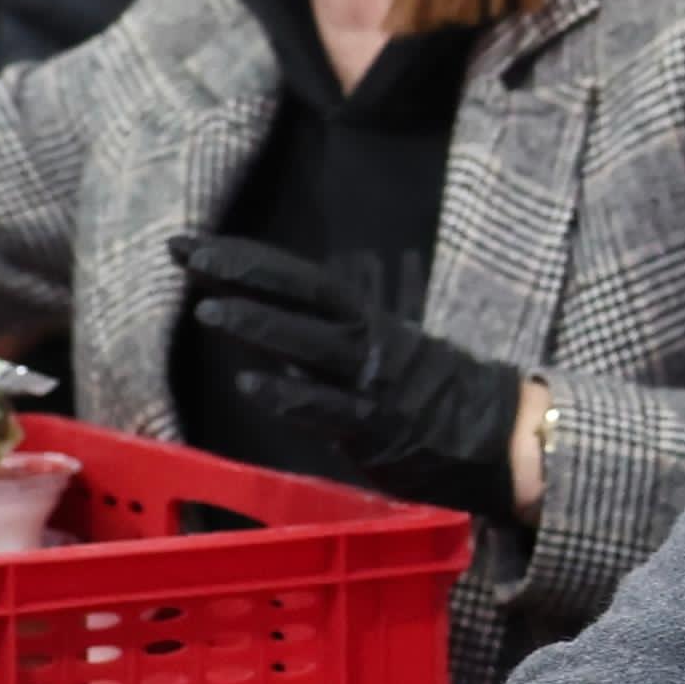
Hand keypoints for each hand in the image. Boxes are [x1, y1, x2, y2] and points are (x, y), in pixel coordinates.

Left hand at [174, 233, 529, 523]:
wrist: (501, 439)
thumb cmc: (438, 397)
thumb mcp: (384, 354)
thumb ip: (329, 344)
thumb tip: (268, 327)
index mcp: (367, 320)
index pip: (299, 280)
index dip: (247, 258)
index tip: (194, 244)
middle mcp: (366, 341)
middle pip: (298, 295)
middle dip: (240, 272)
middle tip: (183, 252)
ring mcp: (371, 383)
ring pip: (310, 345)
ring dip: (259, 325)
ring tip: (207, 311)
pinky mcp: (376, 430)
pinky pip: (328, 410)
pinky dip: (289, 395)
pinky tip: (249, 386)